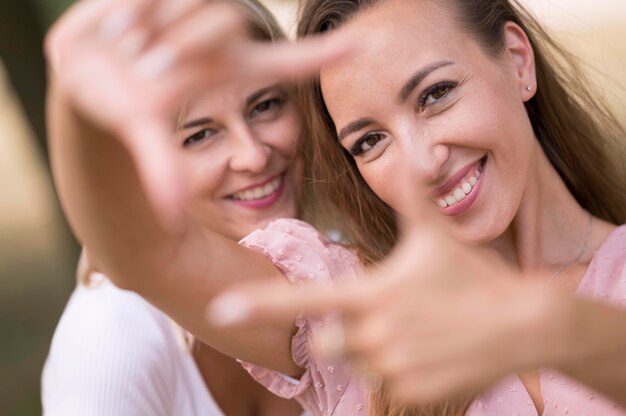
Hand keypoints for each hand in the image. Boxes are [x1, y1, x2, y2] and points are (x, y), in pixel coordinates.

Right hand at [45, 0, 354, 224]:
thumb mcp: (145, 129)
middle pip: (225, 20)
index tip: (360, 47)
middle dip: (184, 46)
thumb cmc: (128, 103)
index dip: (321, 55)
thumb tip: (170, 216)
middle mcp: (218, 33)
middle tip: (149, 68)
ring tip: (130, 50)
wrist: (87, 71)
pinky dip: (127, 12)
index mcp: (227, 67)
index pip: (286, 61)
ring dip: (150, 31)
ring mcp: (193, 3)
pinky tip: (115, 28)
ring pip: (190, 0)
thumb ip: (160, 168)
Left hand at [206, 165, 555, 403]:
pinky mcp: (410, 392)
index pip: (301, 300)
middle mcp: (373, 334)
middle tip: (376, 316)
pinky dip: (396, 369)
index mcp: (370, 293)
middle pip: (323, 342)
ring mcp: (391, 366)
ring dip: (369, 350)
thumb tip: (414, 151)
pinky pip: (384, 385)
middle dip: (335, 331)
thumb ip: (414, 196)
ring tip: (409, 331)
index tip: (220, 309)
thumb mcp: (436, 234)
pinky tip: (426, 351)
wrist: (521, 324)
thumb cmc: (473, 276)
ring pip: (353, 365)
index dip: (258, 305)